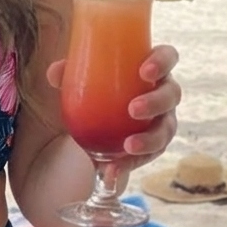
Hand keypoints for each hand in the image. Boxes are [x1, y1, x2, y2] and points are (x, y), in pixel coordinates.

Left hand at [47, 43, 181, 173]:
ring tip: (128, 146)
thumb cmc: (98, 94)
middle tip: (133, 109)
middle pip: (171, 94)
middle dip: (156, 102)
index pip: (167, 57)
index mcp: (150, 71)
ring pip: (166, 129)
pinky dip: (130, 163)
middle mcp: (162, 94)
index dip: (162, 61)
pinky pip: (148, 156)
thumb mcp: (83, 83)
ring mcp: (162, 121)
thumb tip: (54, 71)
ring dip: (149, 139)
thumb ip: (70, 75)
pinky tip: (113, 169)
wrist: (97, 127)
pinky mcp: (154, 147)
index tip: (145, 70)